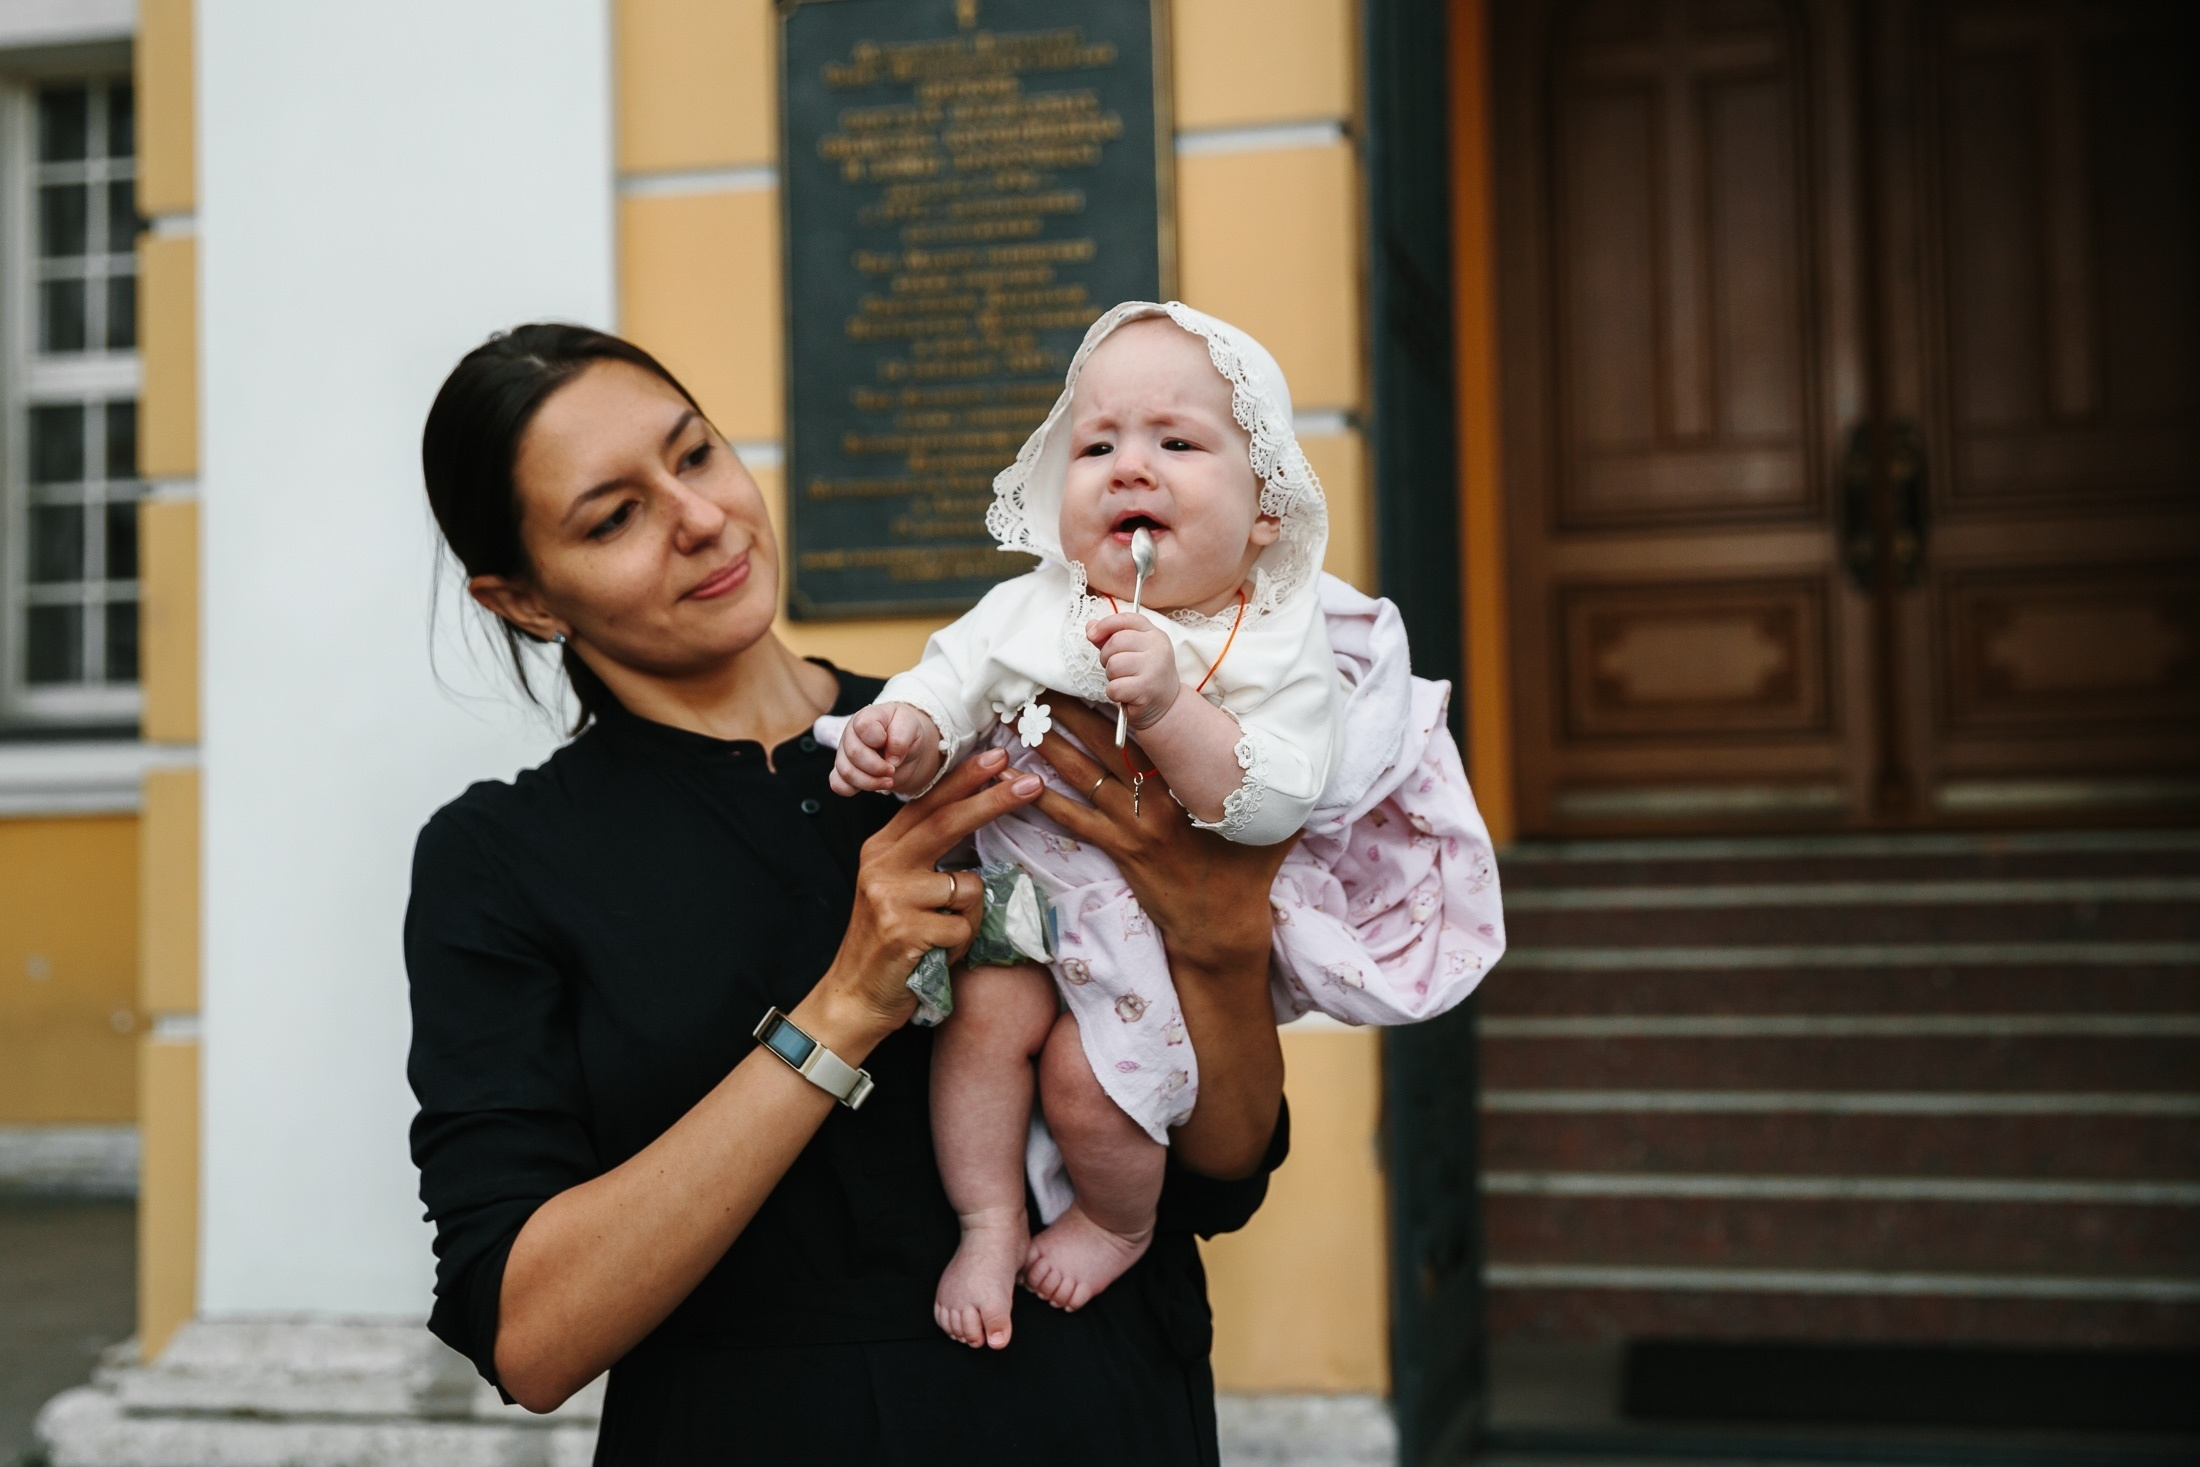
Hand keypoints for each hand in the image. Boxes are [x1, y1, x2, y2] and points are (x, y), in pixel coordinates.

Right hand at [807, 748, 1044, 1047]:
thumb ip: (926, 856)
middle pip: (947, 822)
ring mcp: (891, 896)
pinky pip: (963, 927)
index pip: (928, 803)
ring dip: (968, 916)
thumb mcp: (897, 888)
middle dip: (993, 799)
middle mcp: (883, 865)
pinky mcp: (904, 930)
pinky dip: (958, 944)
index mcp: (882, 849)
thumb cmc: (888, 943)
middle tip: (1031, 784)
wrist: (854, 995)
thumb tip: (976, 818)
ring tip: (940, 935)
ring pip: (966, 886)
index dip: (964, 779)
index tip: (998, 758)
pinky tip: (933, 954)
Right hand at [831, 701, 942, 796]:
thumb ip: (901, 737)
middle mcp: (851, 734)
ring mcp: (844, 753)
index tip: (893, 745)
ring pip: (846, 772)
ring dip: (870, 782)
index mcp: (867, 717)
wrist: (907, 749)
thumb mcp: (911, 726)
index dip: (878, 739)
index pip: (863, 726)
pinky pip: (838, 784)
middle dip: (877, 767)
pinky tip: (871, 785)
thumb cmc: (906, 733)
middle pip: (854, 753)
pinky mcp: (844, 771)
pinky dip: (854, 789)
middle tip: (892, 770)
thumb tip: (891, 759)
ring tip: (888, 781)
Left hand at [1023, 695, 1291, 971]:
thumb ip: (1269, 781)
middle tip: (1040, 681)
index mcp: (1188, 781)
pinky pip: (1074, 820)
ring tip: (1020, 720)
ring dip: (1049, 746)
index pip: (1150, 728)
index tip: (1097, 670)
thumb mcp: (1267, 819)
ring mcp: (1133, 826)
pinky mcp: (1118, 851)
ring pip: (1083, 776)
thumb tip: (1299, 742)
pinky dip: (1044, 800)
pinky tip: (1018, 783)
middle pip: (1105, 742)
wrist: (1221, 925)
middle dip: (1070, 710)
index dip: (1120, 698)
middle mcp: (1156, 798)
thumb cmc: (1245, 869)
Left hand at [1086, 612, 1181, 732]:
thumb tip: (1090, 626)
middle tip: (1117, 669)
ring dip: (1111, 676)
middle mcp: (1158, 647)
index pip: (1127, 619)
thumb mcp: (1132, 652)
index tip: (1092, 634)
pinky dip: (1114, 693)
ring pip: (1113, 664)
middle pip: (1116, 642)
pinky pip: (1114, 687)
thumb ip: (1111, 638)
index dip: (1105, 624)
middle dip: (1106, 657)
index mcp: (1154, 634)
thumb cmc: (1145, 676)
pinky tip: (1126, 694)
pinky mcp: (1147, 689)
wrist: (1166, 705)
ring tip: (1124, 681)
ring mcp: (1154, 667)